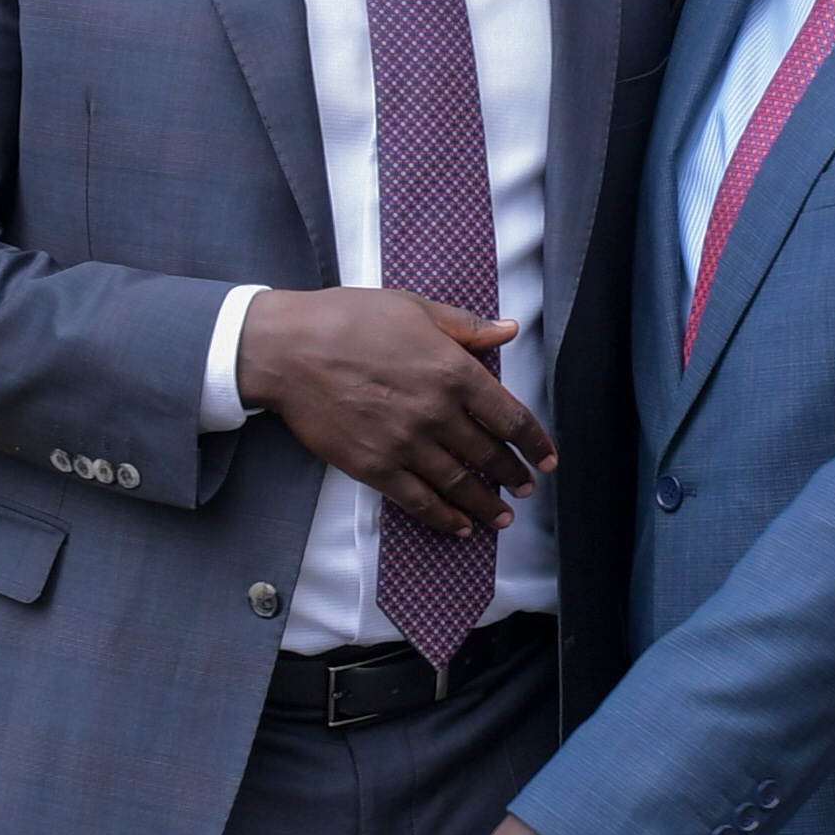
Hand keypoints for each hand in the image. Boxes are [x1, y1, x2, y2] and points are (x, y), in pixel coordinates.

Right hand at [238, 288, 555, 537]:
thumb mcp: (414, 308)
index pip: (510, 415)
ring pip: (460, 485)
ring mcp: (406, 444)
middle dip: (514, 476)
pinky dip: (444, 518)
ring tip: (503, 518)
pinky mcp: (374, 467)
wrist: (287, 349)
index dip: (534, 441)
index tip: (547, 457)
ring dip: (487, 506)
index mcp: (453, 370)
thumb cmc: (349, 319)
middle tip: (526, 488)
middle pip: (489, 455)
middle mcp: (436, 412)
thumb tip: (508, 329)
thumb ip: (465, 327)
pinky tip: (459, 527)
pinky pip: (419, 501)